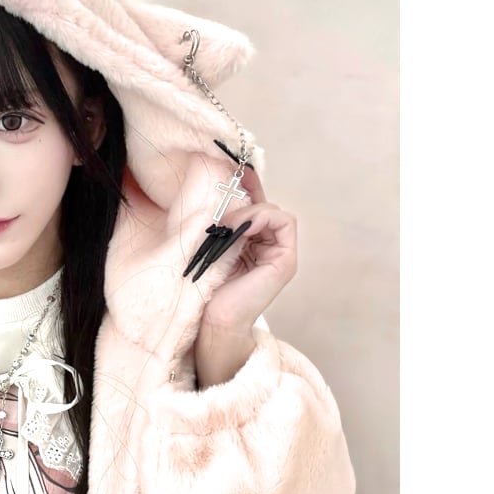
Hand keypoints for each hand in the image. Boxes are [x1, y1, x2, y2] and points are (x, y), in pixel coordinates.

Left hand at [198, 167, 297, 335]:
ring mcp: (280, 253)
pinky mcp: (286, 260)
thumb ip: (222, 223)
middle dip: (244, 202)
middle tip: (222, 212)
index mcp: (251, 245)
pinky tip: (241, 227)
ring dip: (250, 212)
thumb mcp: (212, 246)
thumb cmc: (207, 290)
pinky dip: (262, 217)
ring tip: (228, 226)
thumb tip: (223, 189)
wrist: (213, 322)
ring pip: (274, 211)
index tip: (233, 171)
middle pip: (265, 206)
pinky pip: (283, 221)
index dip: (247, 187)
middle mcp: (268, 247)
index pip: (255, 207)